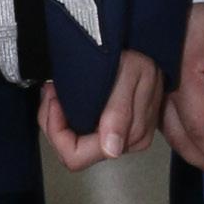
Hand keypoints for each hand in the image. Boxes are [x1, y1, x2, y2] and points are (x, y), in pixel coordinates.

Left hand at [39, 48, 162, 171]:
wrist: (149, 48)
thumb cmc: (140, 55)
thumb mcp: (128, 73)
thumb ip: (118, 111)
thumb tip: (112, 149)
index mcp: (129, 135)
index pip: (77, 155)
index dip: (58, 131)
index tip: (56, 101)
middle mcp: (127, 142)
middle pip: (73, 152)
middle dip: (56, 124)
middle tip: (53, 94)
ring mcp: (123, 138)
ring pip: (75, 144)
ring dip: (62, 118)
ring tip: (60, 92)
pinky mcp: (117, 130)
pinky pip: (83, 134)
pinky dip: (71, 116)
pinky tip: (72, 97)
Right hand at [164, 2, 203, 181]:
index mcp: (185, 77)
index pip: (199, 126)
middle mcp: (166, 87)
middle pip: (181, 136)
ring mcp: (159, 86)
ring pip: (169, 131)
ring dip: (192, 153)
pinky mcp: (158, 83)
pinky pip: (163, 119)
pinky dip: (180, 137)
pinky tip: (193, 143)